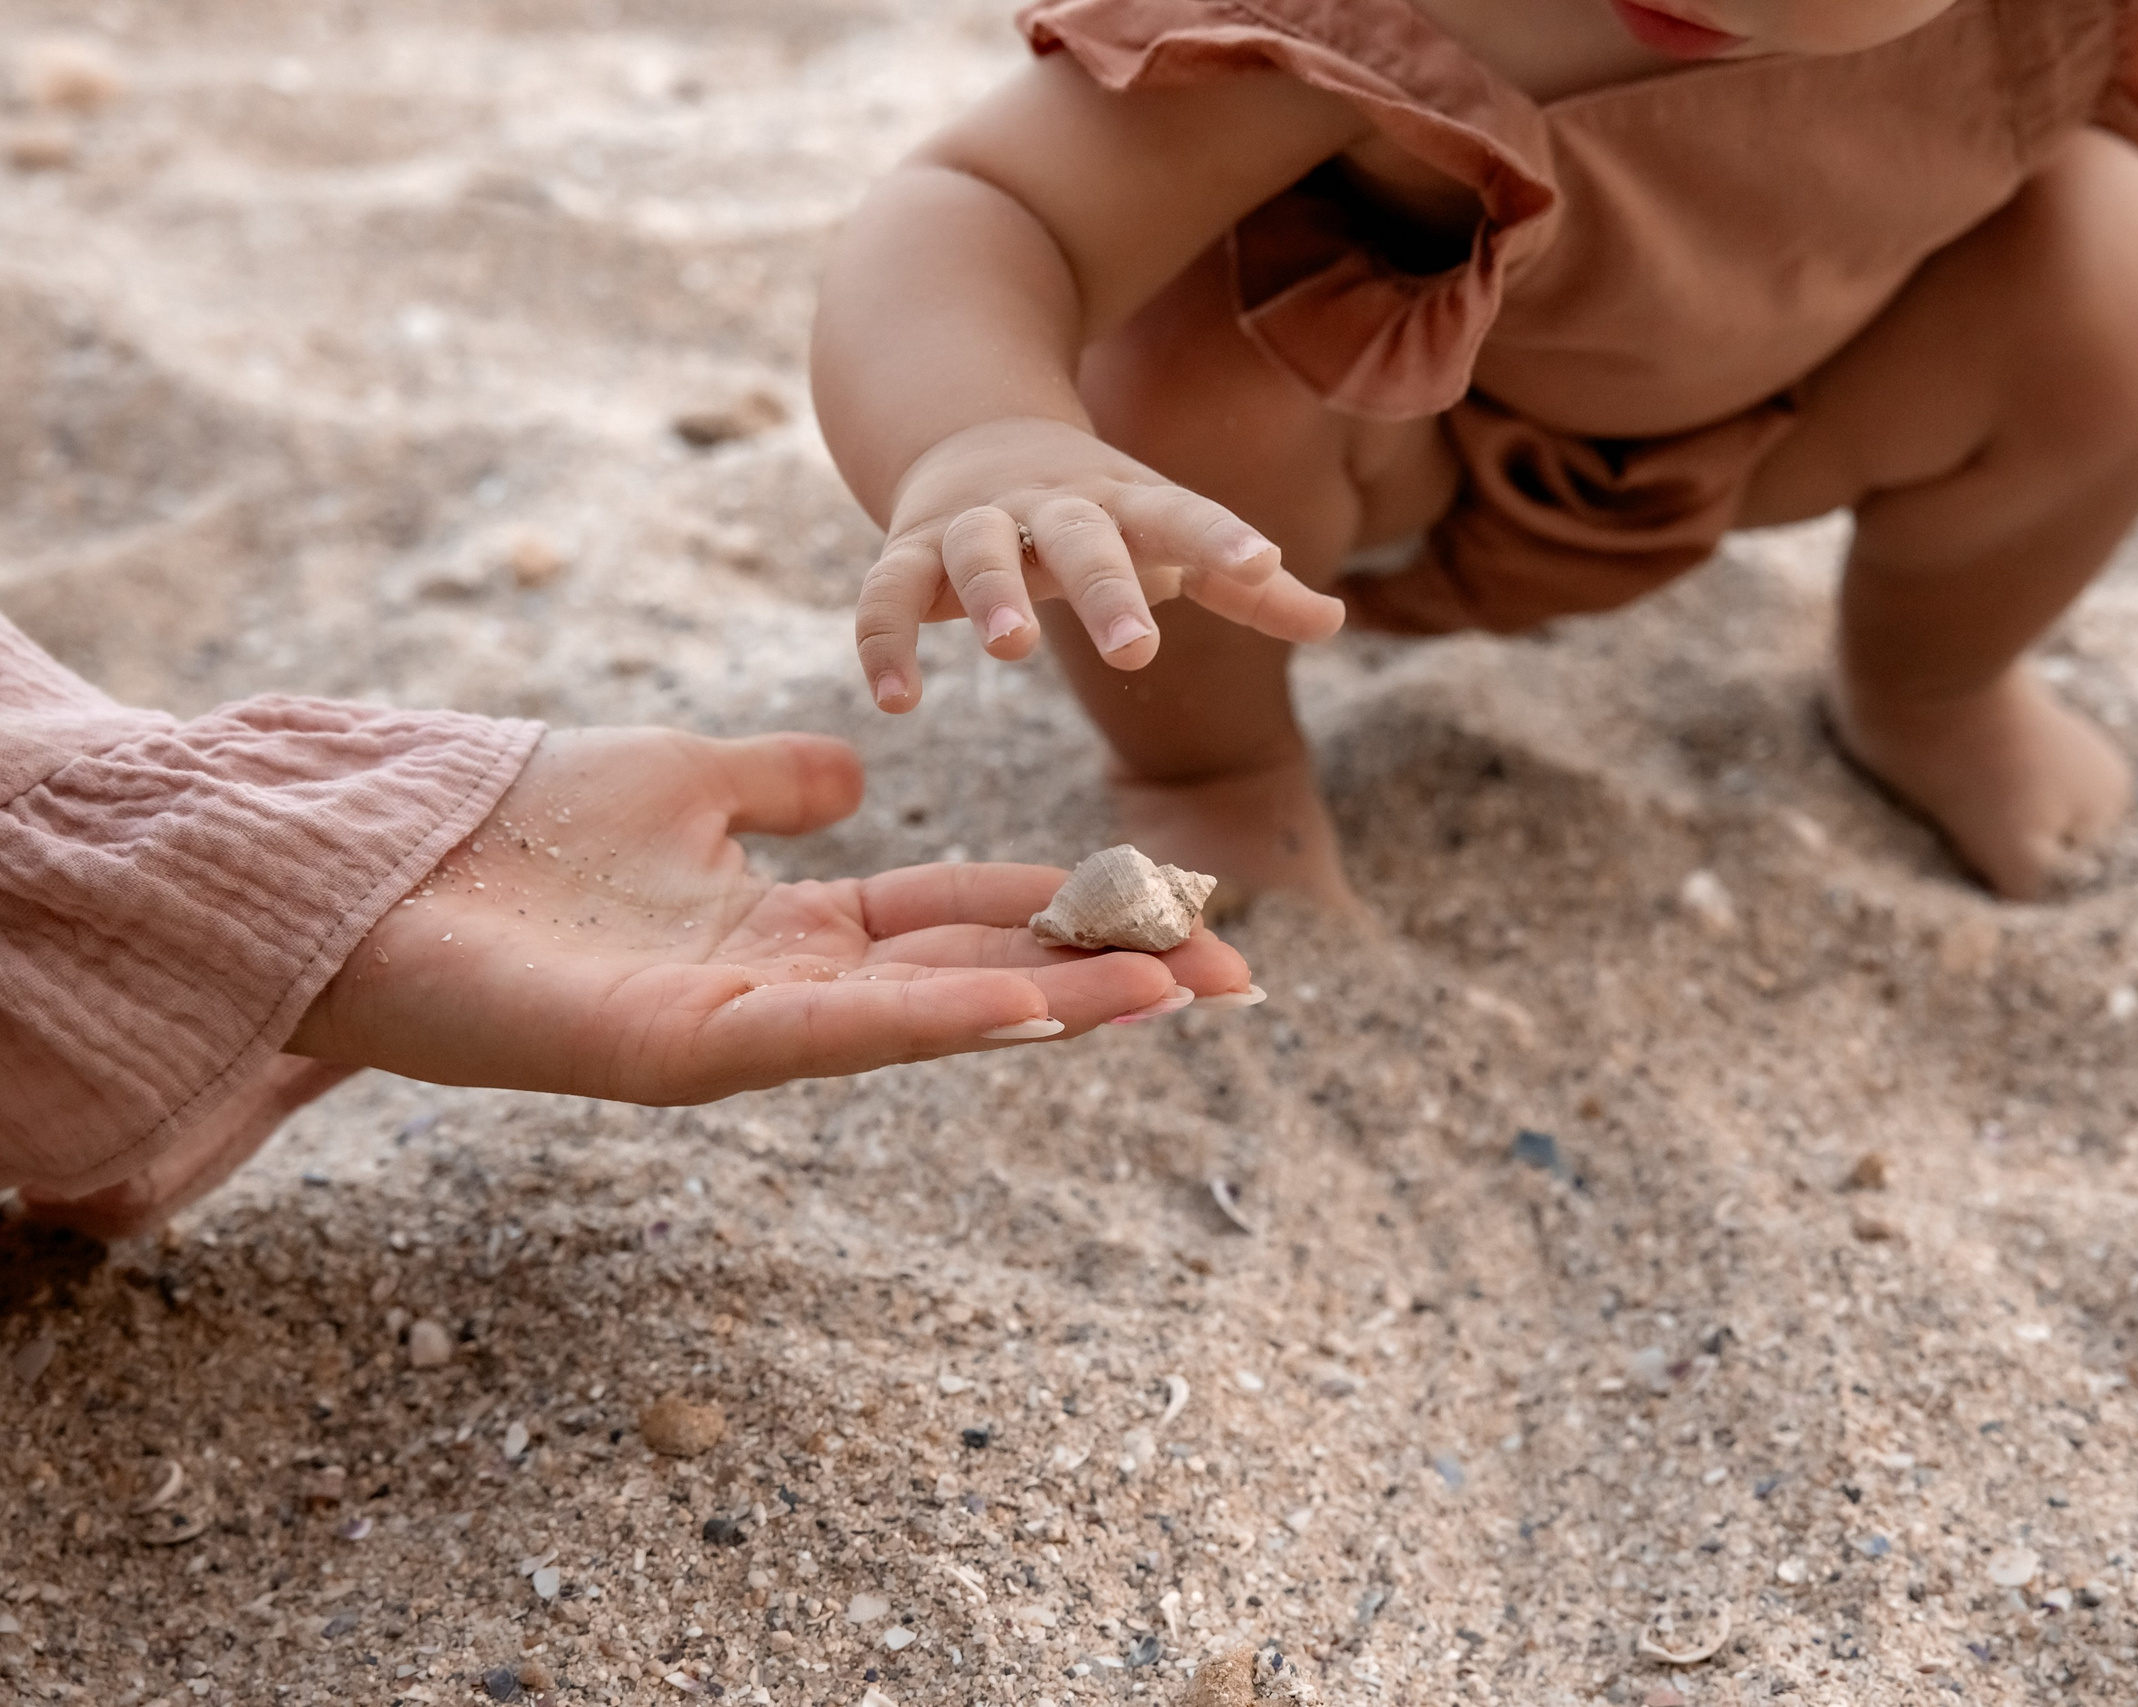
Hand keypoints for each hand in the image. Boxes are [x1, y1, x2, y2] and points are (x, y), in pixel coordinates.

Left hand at [286, 726, 1258, 1100]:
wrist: (364, 866)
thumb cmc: (508, 828)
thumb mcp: (680, 777)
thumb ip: (778, 783)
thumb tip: (866, 774)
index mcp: (796, 928)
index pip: (964, 920)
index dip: (1070, 914)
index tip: (1176, 907)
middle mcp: (788, 987)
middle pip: (976, 977)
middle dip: (1102, 979)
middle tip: (1232, 978)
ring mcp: (741, 1027)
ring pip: (926, 1016)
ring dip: (1052, 1007)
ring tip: (1167, 991)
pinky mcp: (679, 1051)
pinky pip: (827, 1031)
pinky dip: (931, 1019)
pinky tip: (1024, 1002)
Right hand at [854, 416, 1344, 711]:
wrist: (970, 428)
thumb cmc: (1097, 512)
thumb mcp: (1168, 534)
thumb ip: (1249, 591)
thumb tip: (1338, 621)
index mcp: (1125, 503)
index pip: (1182, 515)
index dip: (1221, 538)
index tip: (1263, 563)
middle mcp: (1050, 507)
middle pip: (1081, 538)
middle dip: (1107, 589)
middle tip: (1138, 649)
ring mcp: (975, 523)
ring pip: (977, 550)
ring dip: (990, 594)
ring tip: (1009, 648)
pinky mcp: (907, 550)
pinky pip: (887, 594)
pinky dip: (885, 641)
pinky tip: (895, 701)